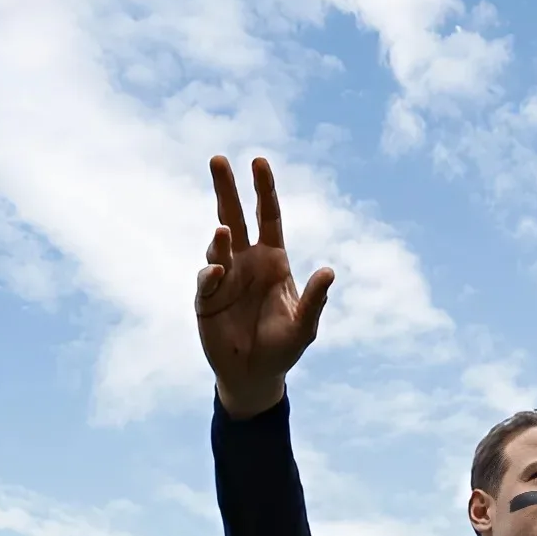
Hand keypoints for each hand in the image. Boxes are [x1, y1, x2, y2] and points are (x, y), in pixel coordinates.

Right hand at [197, 155, 333, 419]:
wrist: (254, 376)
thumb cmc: (283, 348)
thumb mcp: (305, 327)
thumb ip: (315, 300)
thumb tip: (329, 272)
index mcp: (273, 260)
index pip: (268, 216)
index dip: (264, 190)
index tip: (258, 161)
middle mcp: (247, 262)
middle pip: (235, 216)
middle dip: (226, 188)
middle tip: (218, 159)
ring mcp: (225, 278)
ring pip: (218, 245)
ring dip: (221, 238)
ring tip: (224, 233)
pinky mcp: (207, 299)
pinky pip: (207, 280)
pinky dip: (211, 274)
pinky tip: (218, 274)